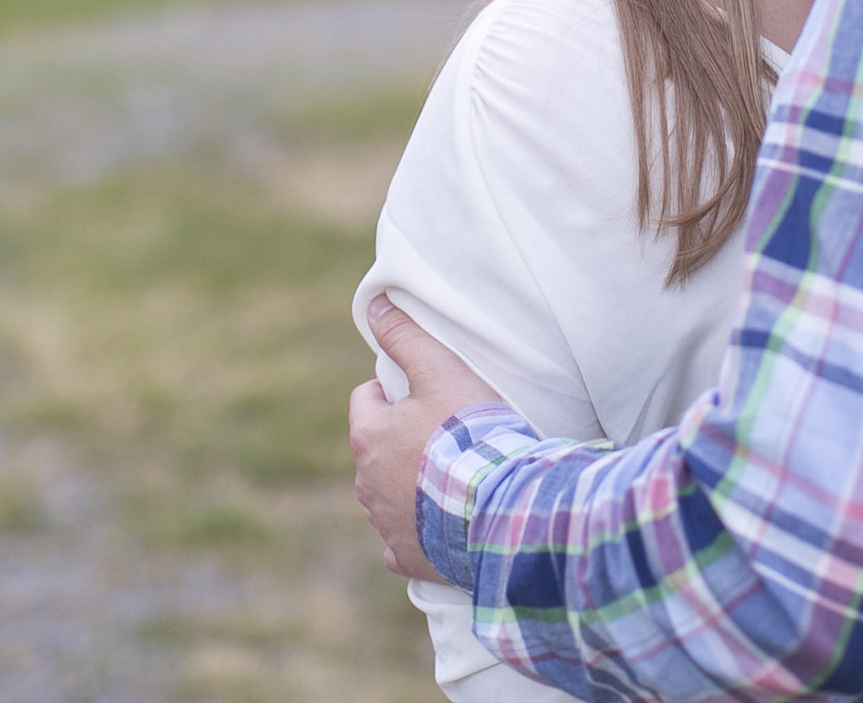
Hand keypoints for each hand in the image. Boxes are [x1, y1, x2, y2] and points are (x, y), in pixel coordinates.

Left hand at [350, 296, 504, 581]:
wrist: (498, 508)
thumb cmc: (471, 435)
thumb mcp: (441, 371)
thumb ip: (405, 337)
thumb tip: (374, 306)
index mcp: (369, 437)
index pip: (365, 400)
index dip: (395, 391)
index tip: (429, 394)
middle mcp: (365, 484)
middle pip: (376, 450)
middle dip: (402, 440)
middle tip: (448, 434)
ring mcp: (384, 524)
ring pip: (386, 495)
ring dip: (409, 484)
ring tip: (454, 475)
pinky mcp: (407, 557)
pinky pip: (401, 541)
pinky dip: (417, 530)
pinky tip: (445, 520)